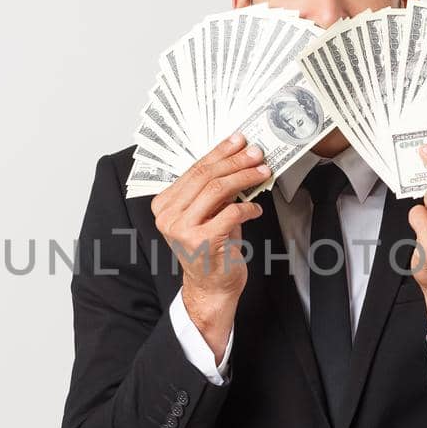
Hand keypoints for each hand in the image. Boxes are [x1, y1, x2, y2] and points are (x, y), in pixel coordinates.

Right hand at [151, 132, 270, 360]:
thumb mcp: (206, 214)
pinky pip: (231, 213)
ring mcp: (182, 230)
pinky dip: (248, 207)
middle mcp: (168, 216)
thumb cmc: (211, 248)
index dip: (219, 152)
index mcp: (164, 204)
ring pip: (217, 190)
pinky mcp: (202, 242)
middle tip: (256, 153)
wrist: (210, 287)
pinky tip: (257, 208)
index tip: (238, 141)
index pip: (194, 169)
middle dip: (235, 161)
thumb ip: (212, 190)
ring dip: (244, 177)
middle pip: (205, 176)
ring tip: (262, 171)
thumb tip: (237, 157)